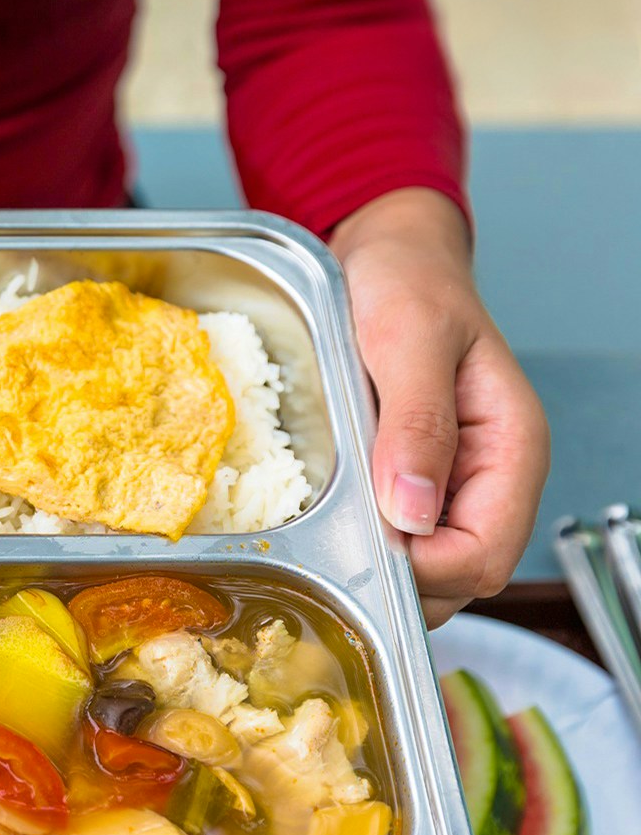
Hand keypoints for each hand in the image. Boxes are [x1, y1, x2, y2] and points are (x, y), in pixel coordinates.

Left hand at [331, 188, 549, 626]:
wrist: (384, 254)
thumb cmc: (407, 281)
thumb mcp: (408, 338)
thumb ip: (416, 423)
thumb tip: (410, 512)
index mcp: (509, 450)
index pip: (484, 556)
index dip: (425, 570)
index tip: (365, 548)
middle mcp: (487, 478)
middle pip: (456, 579)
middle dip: (399, 580)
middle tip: (332, 546)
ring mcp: (449, 484)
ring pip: (424, 571)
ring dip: (378, 568)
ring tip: (326, 531)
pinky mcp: (409, 481)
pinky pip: (394, 539)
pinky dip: (362, 544)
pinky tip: (328, 519)